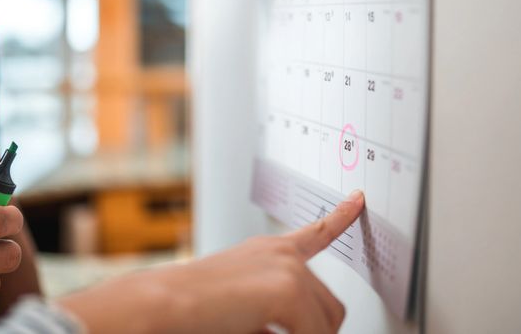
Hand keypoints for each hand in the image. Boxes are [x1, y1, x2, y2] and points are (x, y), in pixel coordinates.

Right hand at [60, 190, 364, 333]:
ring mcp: (287, 269)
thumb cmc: (191, 309)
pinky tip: (261, 332)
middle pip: (330, 307)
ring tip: (261, 333)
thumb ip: (274, 308)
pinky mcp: (287, 288)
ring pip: (327, 325)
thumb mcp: (242, 303)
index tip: (358, 200)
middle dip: (315, 332)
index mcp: (268, 251)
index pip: (315, 232)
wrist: (162, 305)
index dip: (341, 216)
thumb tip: (300, 328)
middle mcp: (281, 254)